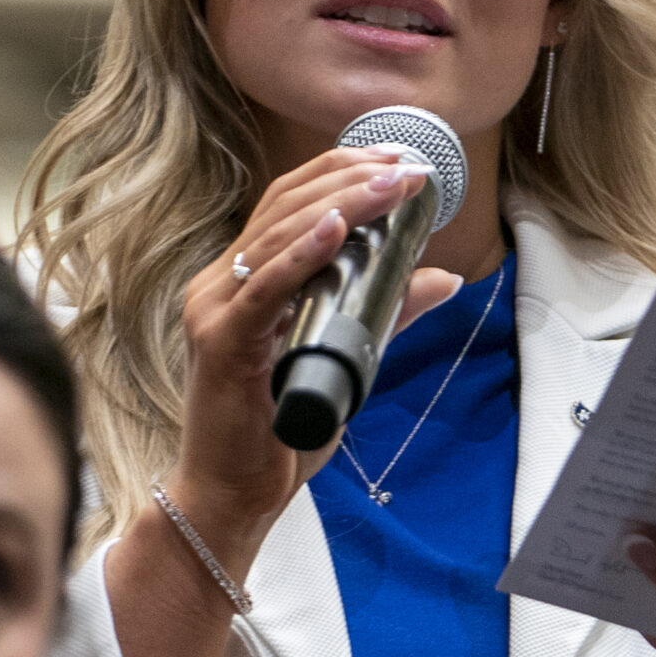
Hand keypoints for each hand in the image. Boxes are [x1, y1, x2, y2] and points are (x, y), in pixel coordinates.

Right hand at [172, 146, 460, 541]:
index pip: (288, 203)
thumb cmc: (277, 433)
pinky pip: (264, 287)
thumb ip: (384, 315)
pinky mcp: (220, 342)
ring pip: (278, 235)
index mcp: (241, 280)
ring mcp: (214, 309)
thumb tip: (442, 277)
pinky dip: (302, 253)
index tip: (396, 159)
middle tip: (407, 167)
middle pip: (285, 205)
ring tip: (391, 186)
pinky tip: (336, 228)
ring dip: (342, 203)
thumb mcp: (345, 359)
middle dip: (351, 177)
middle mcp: (219, 284)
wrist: (231, 497)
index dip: (341, 170)